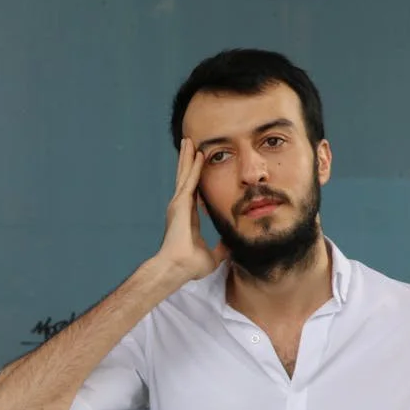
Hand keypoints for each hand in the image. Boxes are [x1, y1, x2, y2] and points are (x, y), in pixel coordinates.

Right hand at [156, 137, 227, 279]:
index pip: (194, 192)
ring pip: (185, 175)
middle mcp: (181, 207)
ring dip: (188, 157)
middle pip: (186, 178)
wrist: (178, 268)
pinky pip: (190, 181)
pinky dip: (193, 167)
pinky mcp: (180, 204)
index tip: (199, 165)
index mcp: (188, 217)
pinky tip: (198, 154)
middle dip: (188, 161)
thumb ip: (221, 248)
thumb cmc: (190, 265)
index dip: (196, 177)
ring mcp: (178, 204)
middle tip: (190, 144)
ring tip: (189, 141)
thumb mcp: (213, 255)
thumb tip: (231, 246)